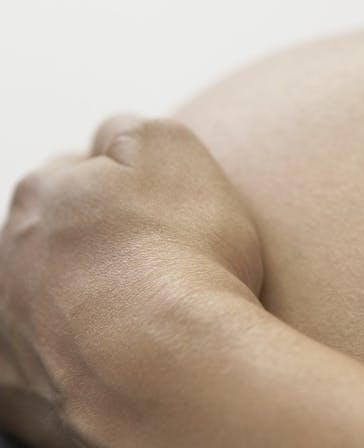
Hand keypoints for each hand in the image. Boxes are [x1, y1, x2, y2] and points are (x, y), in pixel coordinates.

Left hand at [0, 117, 261, 446]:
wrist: (175, 365)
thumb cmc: (183, 256)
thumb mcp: (171, 149)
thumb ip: (131, 132)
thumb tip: (111, 141)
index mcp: (43, 195)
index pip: (75, 174)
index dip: (122, 189)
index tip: (160, 213)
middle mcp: (10, 256)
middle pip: (51, 239)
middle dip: (92, 245)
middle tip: (152, 266)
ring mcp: (9, 328)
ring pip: (40, 302)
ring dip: (76, 302)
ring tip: (138, 319)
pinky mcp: (17, 394)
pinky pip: (33, 371)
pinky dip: (63, 363)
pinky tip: (105, 364)